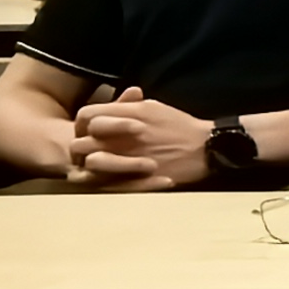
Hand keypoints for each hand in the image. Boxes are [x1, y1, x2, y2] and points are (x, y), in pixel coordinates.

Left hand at [69, 84, 214, 189]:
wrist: (207, 148)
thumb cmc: (180, 126)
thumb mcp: (152, 107)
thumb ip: (126, 106)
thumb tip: (107, 108)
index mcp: (127, 115)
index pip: (86, 116)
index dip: (83, 124)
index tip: (89, 130)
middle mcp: (123, 136)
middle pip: (81, 141)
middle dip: (81, 146)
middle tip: (89, 152)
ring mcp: (128, 158)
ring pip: (91, 163)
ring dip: (90, 165)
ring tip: (97, 168)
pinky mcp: (136, 177)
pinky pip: (109, 181)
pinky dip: (103, 180)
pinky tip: (107, 179)